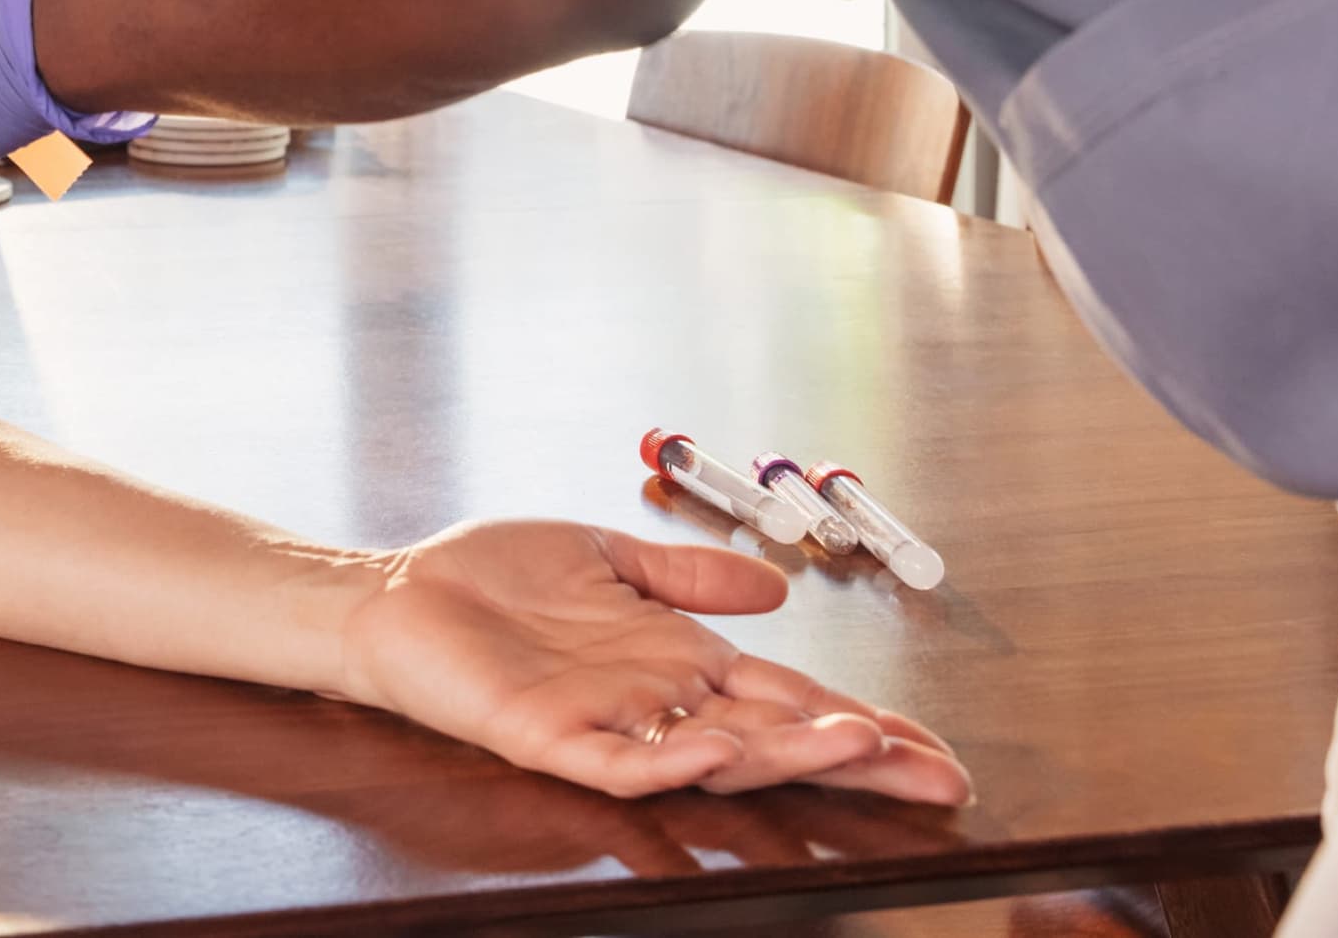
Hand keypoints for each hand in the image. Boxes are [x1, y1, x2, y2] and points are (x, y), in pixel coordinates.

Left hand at [340, 520, 972, 803]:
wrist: (398, 595)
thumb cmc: (493, 579)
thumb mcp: (612, 558)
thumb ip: (690, 575)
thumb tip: (778, 585)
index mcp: (680, 663)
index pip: (794, 701)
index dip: (865, 726)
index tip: (938, 753)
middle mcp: (659, 704)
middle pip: (780, 739)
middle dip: (861, 760)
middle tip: (938, 780)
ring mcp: (609, 728)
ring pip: (717, 758)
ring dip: (788, 755)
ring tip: (860, 746)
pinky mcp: (550, 738)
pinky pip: (622, 763)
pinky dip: (673, 760)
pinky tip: (722, 746)